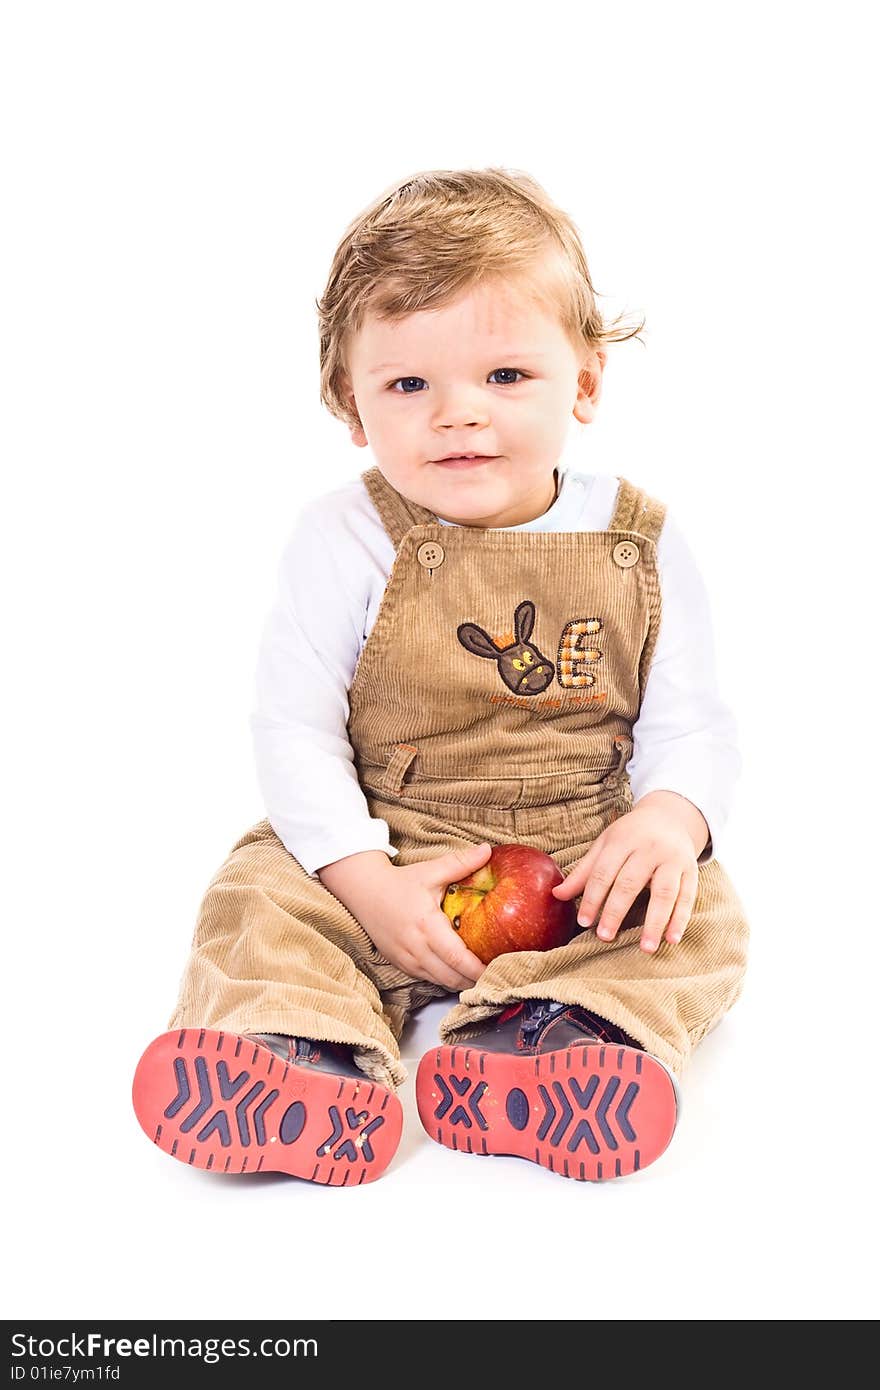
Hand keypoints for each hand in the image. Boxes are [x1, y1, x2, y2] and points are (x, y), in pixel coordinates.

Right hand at [356, 842, 491, 989]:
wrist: (363, 891)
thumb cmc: (400, 883)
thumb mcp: (431, 871)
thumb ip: (461, 862)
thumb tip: (488, 850)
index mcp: (426, 925)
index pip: (457, 958)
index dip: (478, 969)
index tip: (497, 967)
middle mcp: (415, 947)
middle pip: (452, 976)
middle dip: (475, 979)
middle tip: (496, 972)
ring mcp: (406, 959)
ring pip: (440, 982)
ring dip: (461, 981)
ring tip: (480, 973)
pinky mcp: (400, 964)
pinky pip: (428, 979)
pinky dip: (445, 978)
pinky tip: (457, 971)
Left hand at [551, 792, 706, 951]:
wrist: (669, 817)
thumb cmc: (630, 836)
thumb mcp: (605, 846)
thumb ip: (584, 872)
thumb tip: (556, 895)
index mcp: (623, 840)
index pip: (604, 872)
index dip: (593, 898)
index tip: (584, 922)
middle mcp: (649, 848)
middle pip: (630, 882)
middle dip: (616, 911)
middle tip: (604, 937)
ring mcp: (673, 859)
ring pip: (664, 892)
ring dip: (655, 922)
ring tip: (646, 948)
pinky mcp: (691, 870)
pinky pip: (687, 897)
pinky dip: (680, 920)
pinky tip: (672, 940)